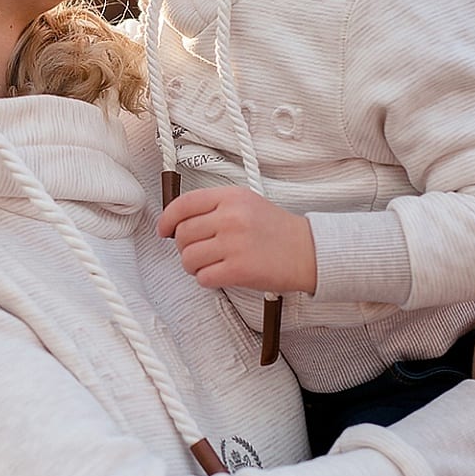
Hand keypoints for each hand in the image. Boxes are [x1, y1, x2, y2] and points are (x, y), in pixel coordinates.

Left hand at [157, 186, 317, 293]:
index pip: (184, 204)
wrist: (310, 251)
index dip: (167, 219)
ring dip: (195, 266)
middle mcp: (230, 217)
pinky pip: (203, 277)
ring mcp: (234, 243)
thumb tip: (179, 223)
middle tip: (200, 252)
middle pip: (183, 234)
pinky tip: (222, 274)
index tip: (164, 230)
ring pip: (188, 258)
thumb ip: (215, 207)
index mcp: (231, 196)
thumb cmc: (279, 230)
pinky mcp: (238, 269)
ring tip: (211, 265)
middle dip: (185, 247)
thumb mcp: (247, 203)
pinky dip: (208, 279)